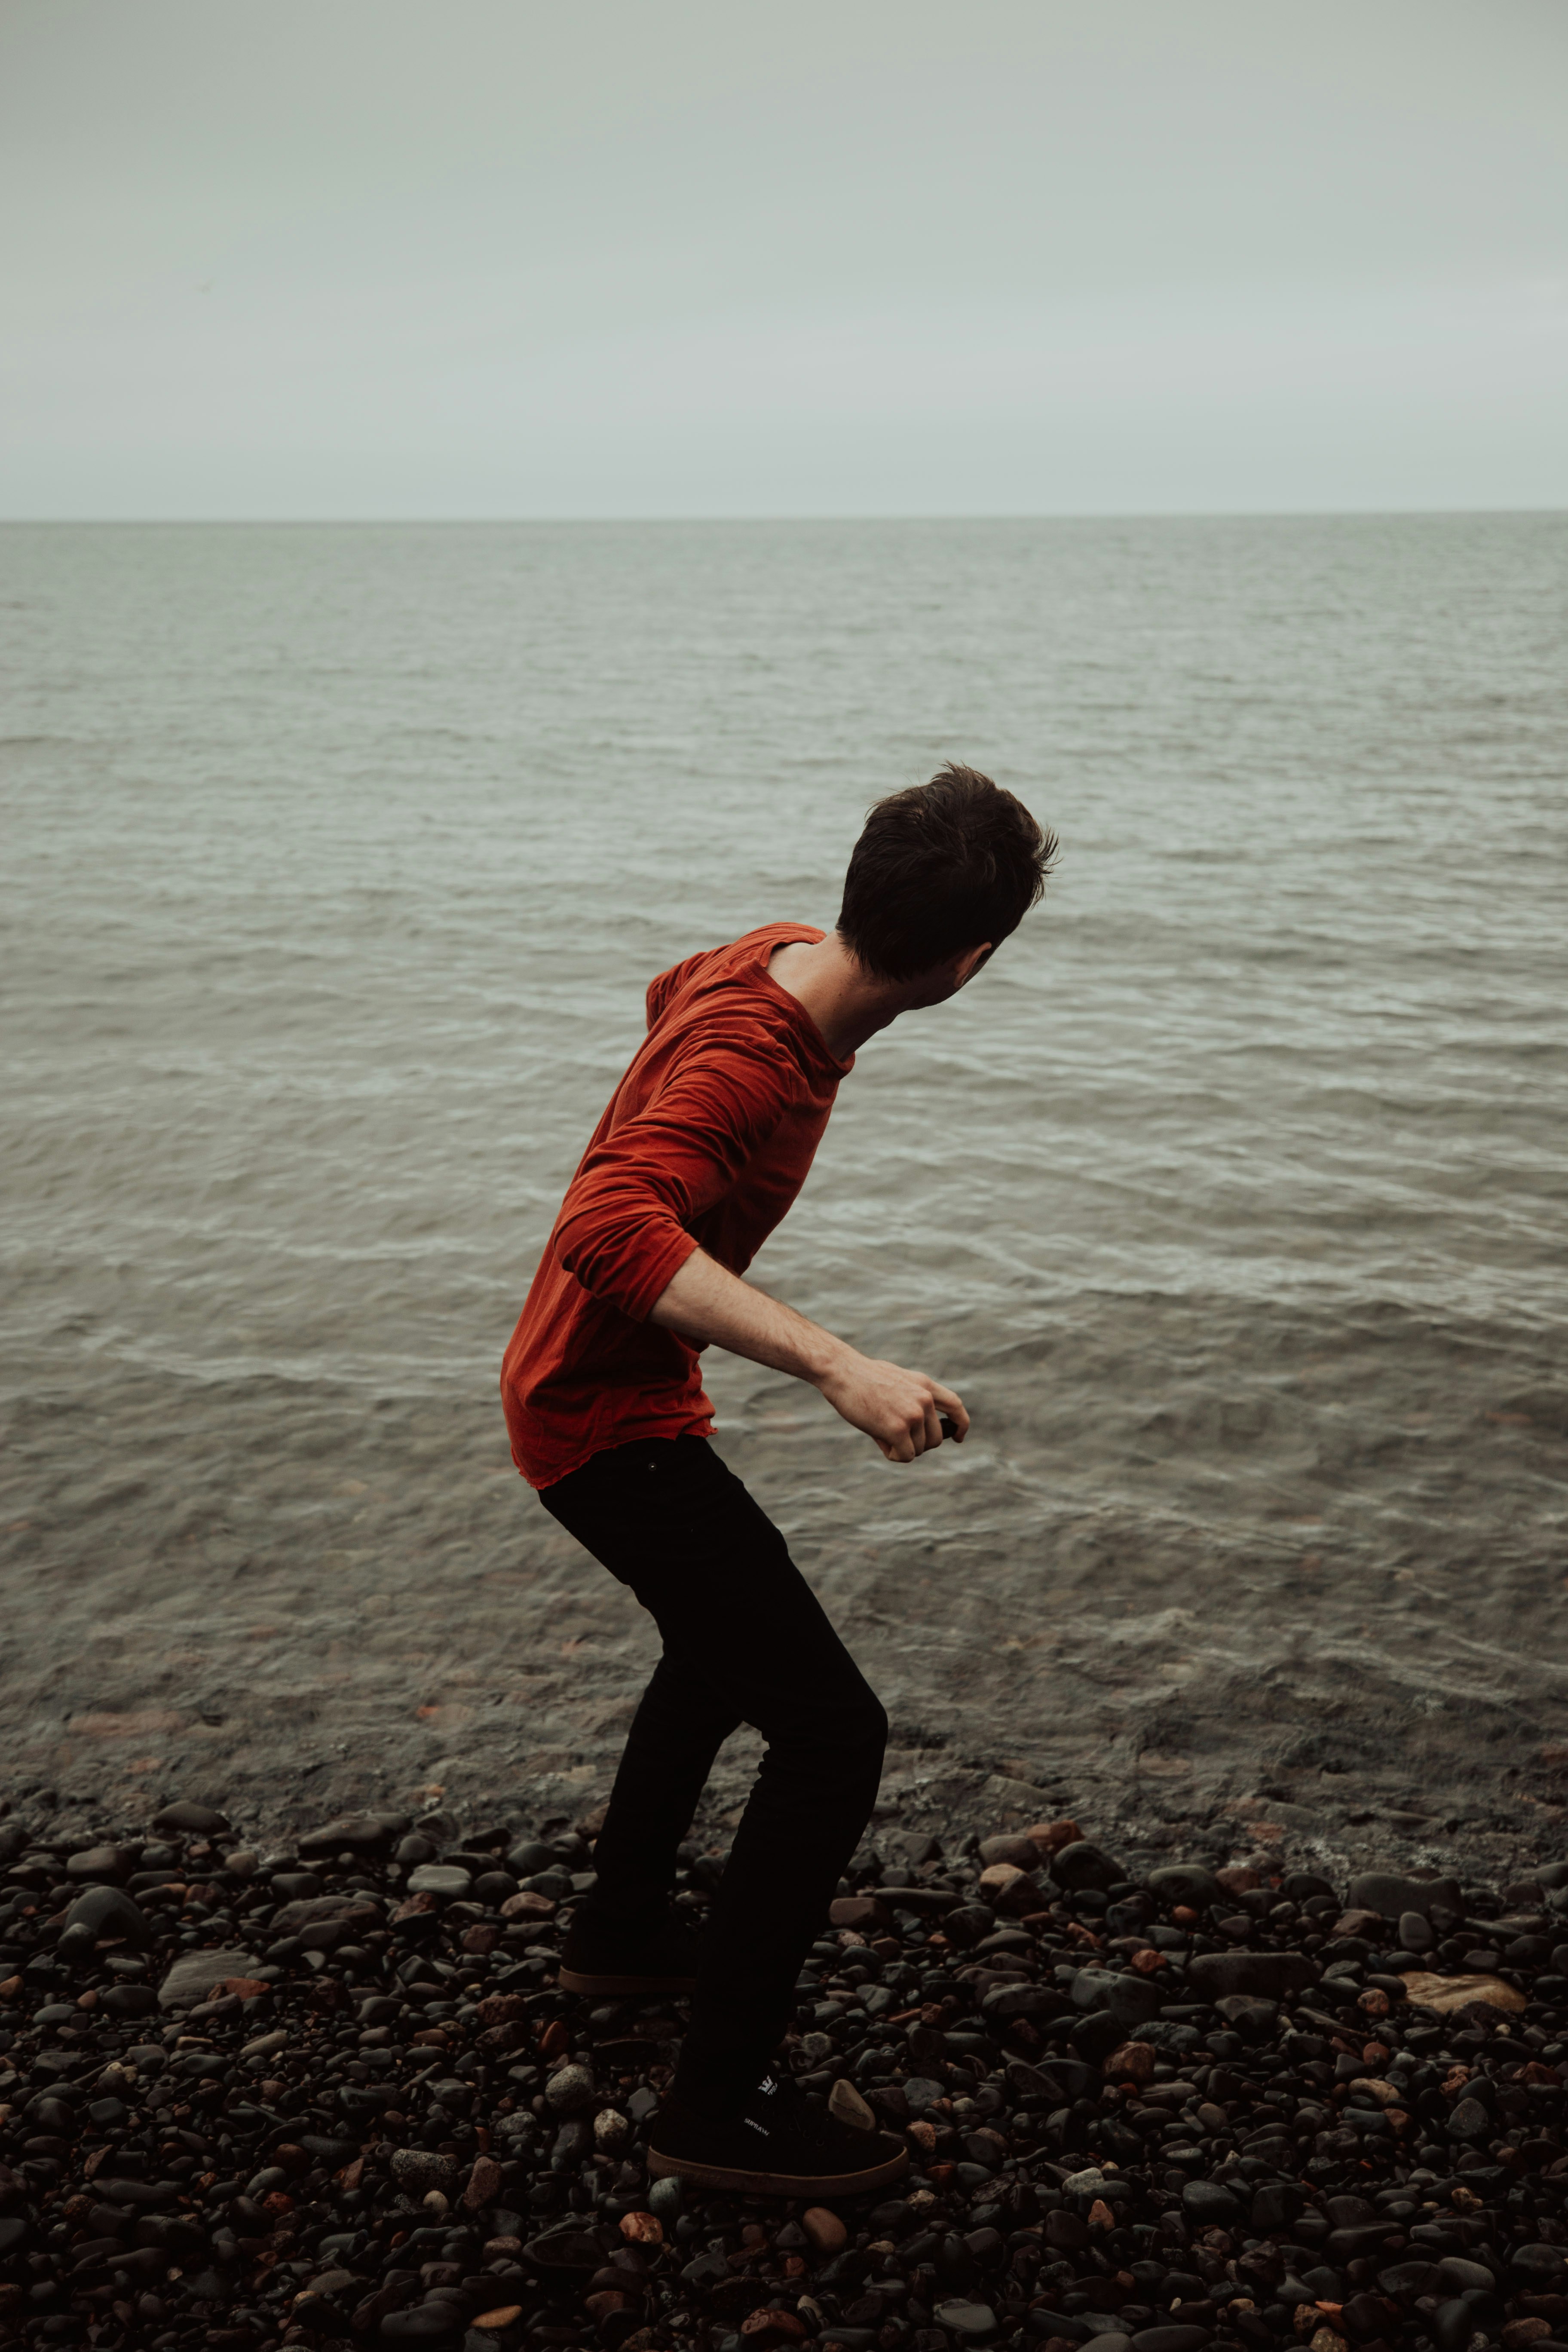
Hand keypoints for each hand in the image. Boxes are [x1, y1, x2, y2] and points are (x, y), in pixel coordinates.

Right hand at [814, 1347, 968, 1462]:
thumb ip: (914, 1399)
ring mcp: (913, 1413)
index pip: (955, 1405)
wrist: (841, 1372)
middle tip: (896, 1438)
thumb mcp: (897, 1382)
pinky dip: (893, 1454)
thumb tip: (922, 1430)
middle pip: (936, 1439)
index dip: (960, 1424)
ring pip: (919, 1449)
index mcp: (925, 1385)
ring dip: (901, 1448)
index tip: (959, 1437)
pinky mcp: (898, 1428)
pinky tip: (879, 1440)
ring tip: (880, 1430)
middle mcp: (924, 1399)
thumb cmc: (862, 1379)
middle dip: (918, 1445)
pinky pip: (906, 1456)